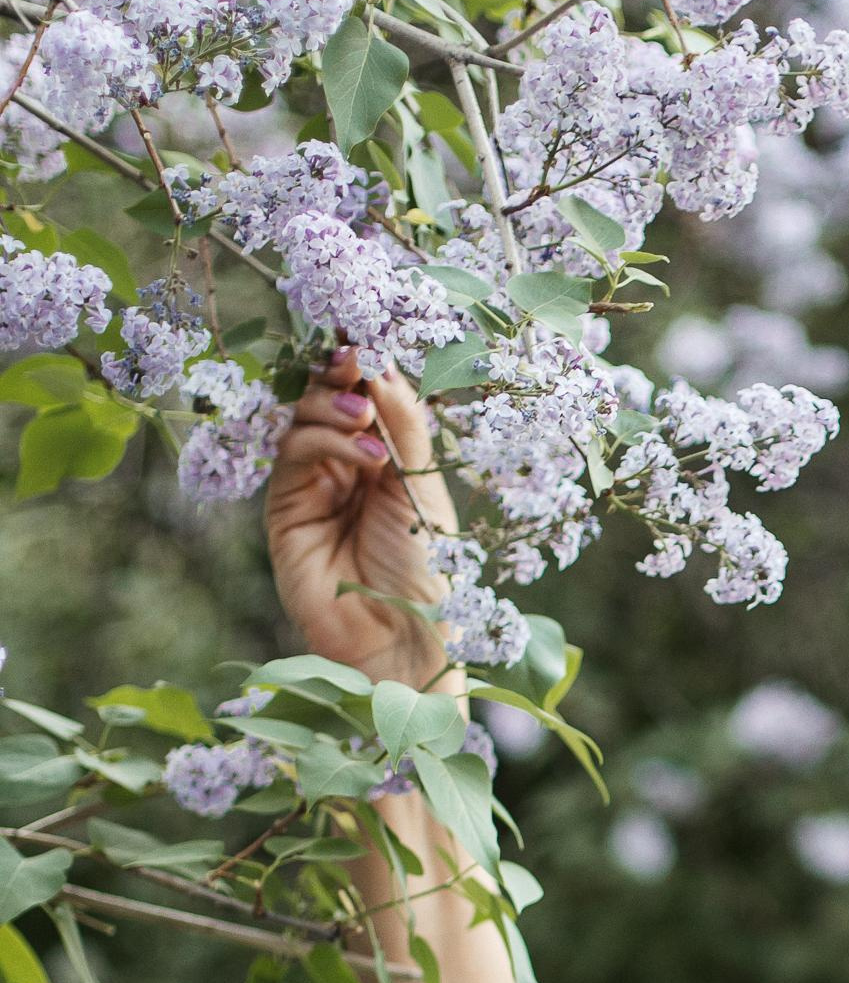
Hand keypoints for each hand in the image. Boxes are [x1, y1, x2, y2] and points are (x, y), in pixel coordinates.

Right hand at [265, 346, 460, 692]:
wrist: (403, 643)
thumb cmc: (428, 576)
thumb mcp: (425, 490)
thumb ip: (403, 428)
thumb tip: (380, 362)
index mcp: (388, 461)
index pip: (368, 397)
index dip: (366, 366)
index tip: (373, 338)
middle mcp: (348, 468)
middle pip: (328, 396)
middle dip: (341, 372)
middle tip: (358, 359)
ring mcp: (313, 487)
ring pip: (304, 417)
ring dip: (332, 402)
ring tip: (364, 415)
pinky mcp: (285, 509)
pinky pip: (293, 453)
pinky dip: (324, 438)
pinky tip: (362, 450)